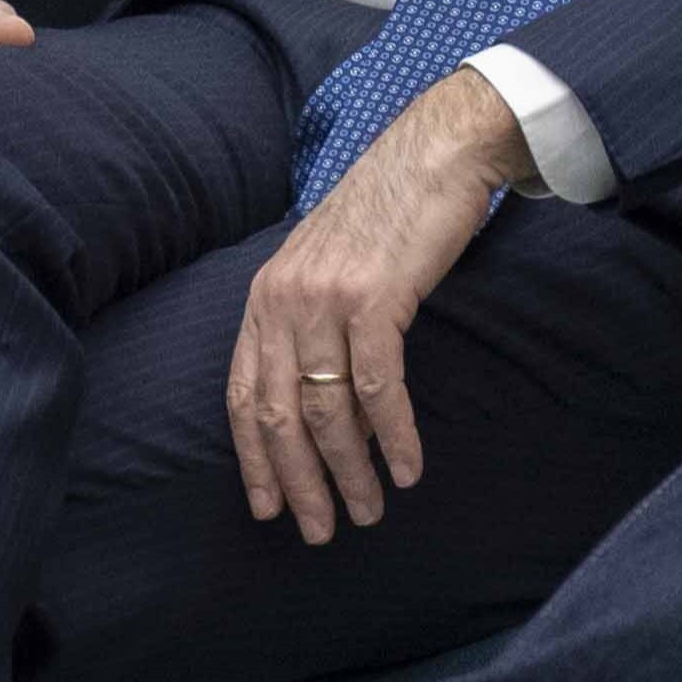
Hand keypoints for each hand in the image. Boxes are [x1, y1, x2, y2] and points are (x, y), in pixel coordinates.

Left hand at [229, 76, 518, 542]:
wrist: (437, 151)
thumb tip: (335, 409)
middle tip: (321, 530)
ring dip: (349, 471)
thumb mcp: (334, 267)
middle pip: (281, 414)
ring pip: (328, 410)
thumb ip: (319, 328)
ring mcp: (326, 298)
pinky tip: (407, 470)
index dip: (254, 459)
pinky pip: (378, 387)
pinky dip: (393, 436)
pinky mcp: (375, 297)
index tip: (270, 508)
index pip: (245, 395)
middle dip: (299, 482)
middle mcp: (283, 299)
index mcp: (266, 296)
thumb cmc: (392, 211)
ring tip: (369, 511)